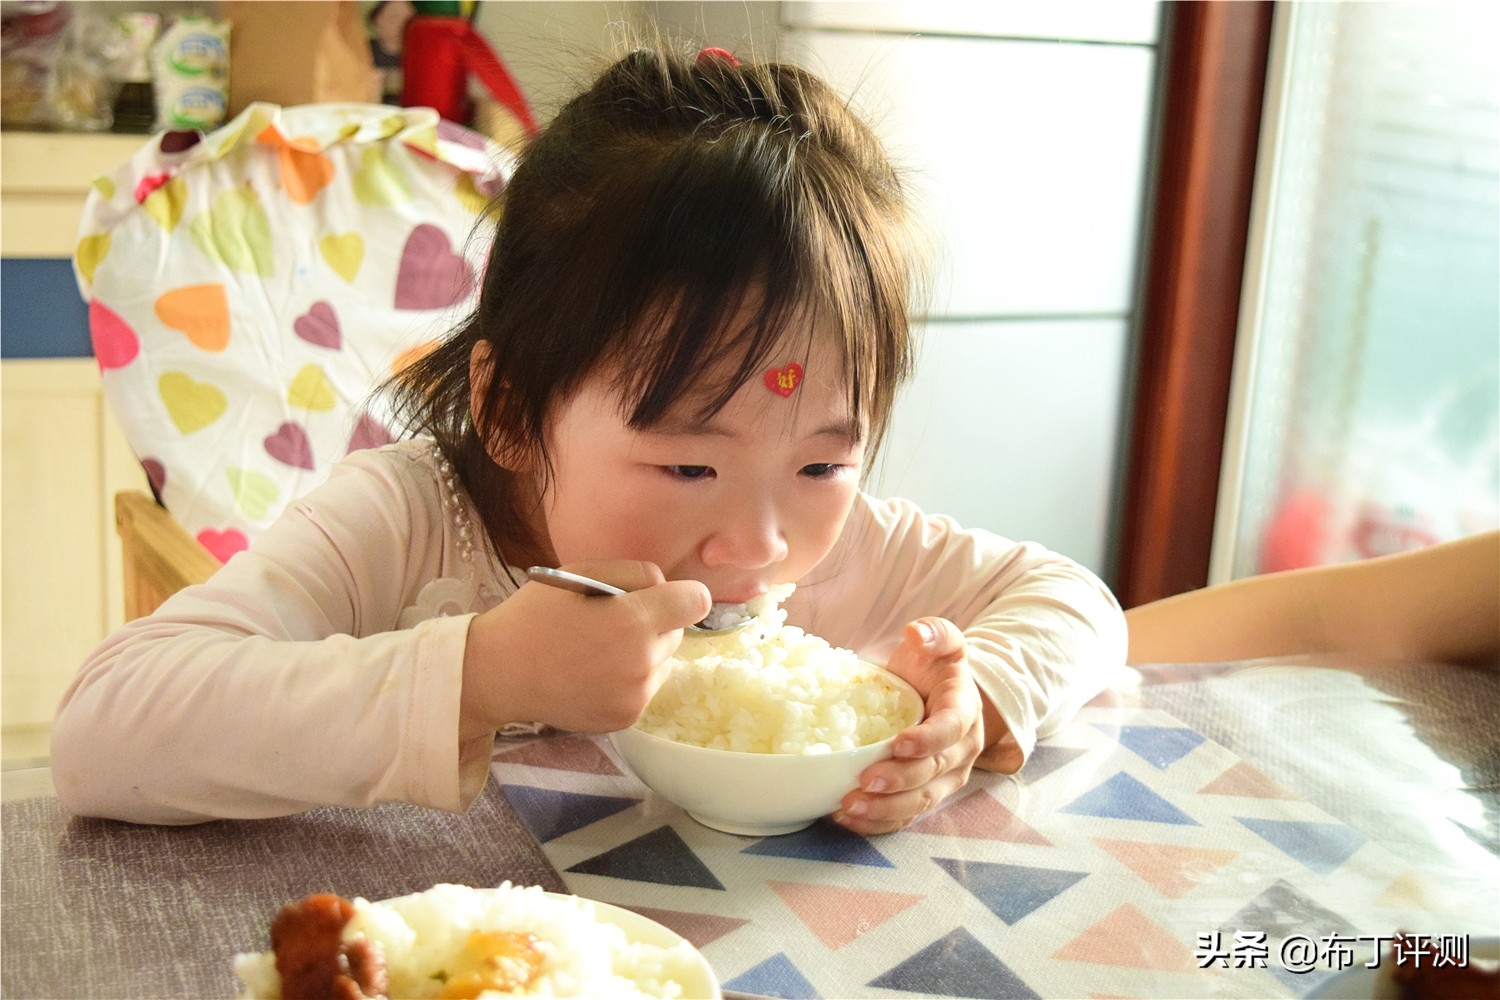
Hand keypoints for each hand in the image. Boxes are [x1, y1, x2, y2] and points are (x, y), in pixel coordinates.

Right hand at [460, 560, 709, 738]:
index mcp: (633, 621)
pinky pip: (647, 689)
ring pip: (665, 663)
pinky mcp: (626, 718)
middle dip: (656, 623)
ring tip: (601, 650)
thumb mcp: (580, 572)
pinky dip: (631, 680)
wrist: (497, 673)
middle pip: (678, 633)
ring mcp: (635, 695)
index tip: (661, 598)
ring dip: (646, 653)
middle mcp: (642, 662)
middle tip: (612, 622)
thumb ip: (634, 573)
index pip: (696, 601)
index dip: (682, 595)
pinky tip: (596, 673)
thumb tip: (667, 587)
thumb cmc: (535, 615)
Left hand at [834, 617, 983, 834]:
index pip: (951, 729)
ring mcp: (945, 777)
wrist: (943, 694)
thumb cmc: (935, 667)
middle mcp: (960, 751)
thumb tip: (916, 632)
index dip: (927, 740)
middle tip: (864, 782)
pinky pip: (905, 815)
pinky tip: (848, 819)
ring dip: (886, 809)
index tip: (899, 743)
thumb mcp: (941, 640)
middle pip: (932, 773)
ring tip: (850, 807)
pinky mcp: (925, 793)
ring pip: (920, 801)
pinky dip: (879, 821)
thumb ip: (935, 632)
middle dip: (899, 781)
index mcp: (964, 711)